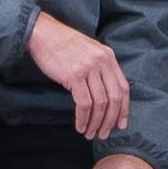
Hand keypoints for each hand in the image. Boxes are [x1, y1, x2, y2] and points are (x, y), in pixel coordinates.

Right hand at [24, 10, 133, 142]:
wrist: (44, 34)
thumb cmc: (64, 45)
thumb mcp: (90, 51)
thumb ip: (101, 68)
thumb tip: (106, 95)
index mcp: (108, 57)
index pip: (123, 88)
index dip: (123, 109)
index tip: (120, 124)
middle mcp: (102, 62)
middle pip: (114, 98)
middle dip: (110, 120)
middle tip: (103, 134)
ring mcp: (88, 68)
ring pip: (100, 103)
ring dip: (96, 123)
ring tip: (89, 133)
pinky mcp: (74, 76)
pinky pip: (84, 104)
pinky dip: (83, 118)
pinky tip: (80, 126)